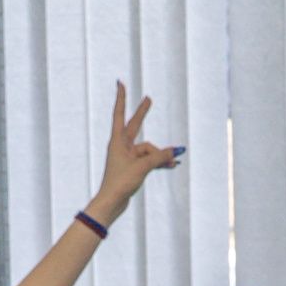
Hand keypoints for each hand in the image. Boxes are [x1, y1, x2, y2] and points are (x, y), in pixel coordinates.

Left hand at [90, 82, 179, 220]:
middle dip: (142, 114)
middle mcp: (121, 146)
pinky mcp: (132, 168)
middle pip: (134, 126)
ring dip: (160, 155)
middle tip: (148, 99)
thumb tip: (173, 152)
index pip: (120, 114)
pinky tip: (172, 165)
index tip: (120, 83)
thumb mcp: (142, 167)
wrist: (112, 203)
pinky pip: (149, 160)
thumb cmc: (121, 183)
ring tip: (174, 162)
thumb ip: (158, 157)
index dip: (121, 98)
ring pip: (148, 150)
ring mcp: (127, 157)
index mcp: (117, 141)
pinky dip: (159, 162)